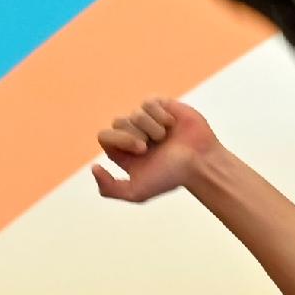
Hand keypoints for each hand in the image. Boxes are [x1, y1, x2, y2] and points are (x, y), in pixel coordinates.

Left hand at [92, 97, 220, 203]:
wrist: (201, 163)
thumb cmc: (171, 177)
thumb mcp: (136, 192)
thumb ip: (109, 189)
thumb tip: (93, 168)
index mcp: (123, 152)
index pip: (104, 135)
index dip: (119, 139)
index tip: (141, 150)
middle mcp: (133, 135)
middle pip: (118, 121)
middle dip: (135, 134)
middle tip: (152, 146)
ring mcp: (148, 120)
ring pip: (135, 112)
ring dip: (152, 127)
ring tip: (165, 138)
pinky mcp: (163, 107)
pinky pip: (149, 102)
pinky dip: (160, 114)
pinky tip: (172, 125)